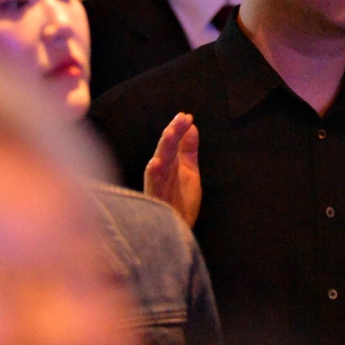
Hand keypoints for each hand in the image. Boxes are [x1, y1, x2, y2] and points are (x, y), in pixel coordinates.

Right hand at [144, 112, 201, 226]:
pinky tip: (155, 163)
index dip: (178, 129)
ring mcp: (158, 184)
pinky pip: (152, 185)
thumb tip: (191, 126)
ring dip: (162, 148)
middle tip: (180, 119)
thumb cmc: (181, 201)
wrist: (178, 228)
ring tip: (169, 134)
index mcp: (170, 163)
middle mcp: (162, 171)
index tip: (186, 116)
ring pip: (158, 163)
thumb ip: (188, 149)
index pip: (173, 142)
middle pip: (165, 149)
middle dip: (172, 133)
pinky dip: (153, 174)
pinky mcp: (155, 198)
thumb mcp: (189, 170)